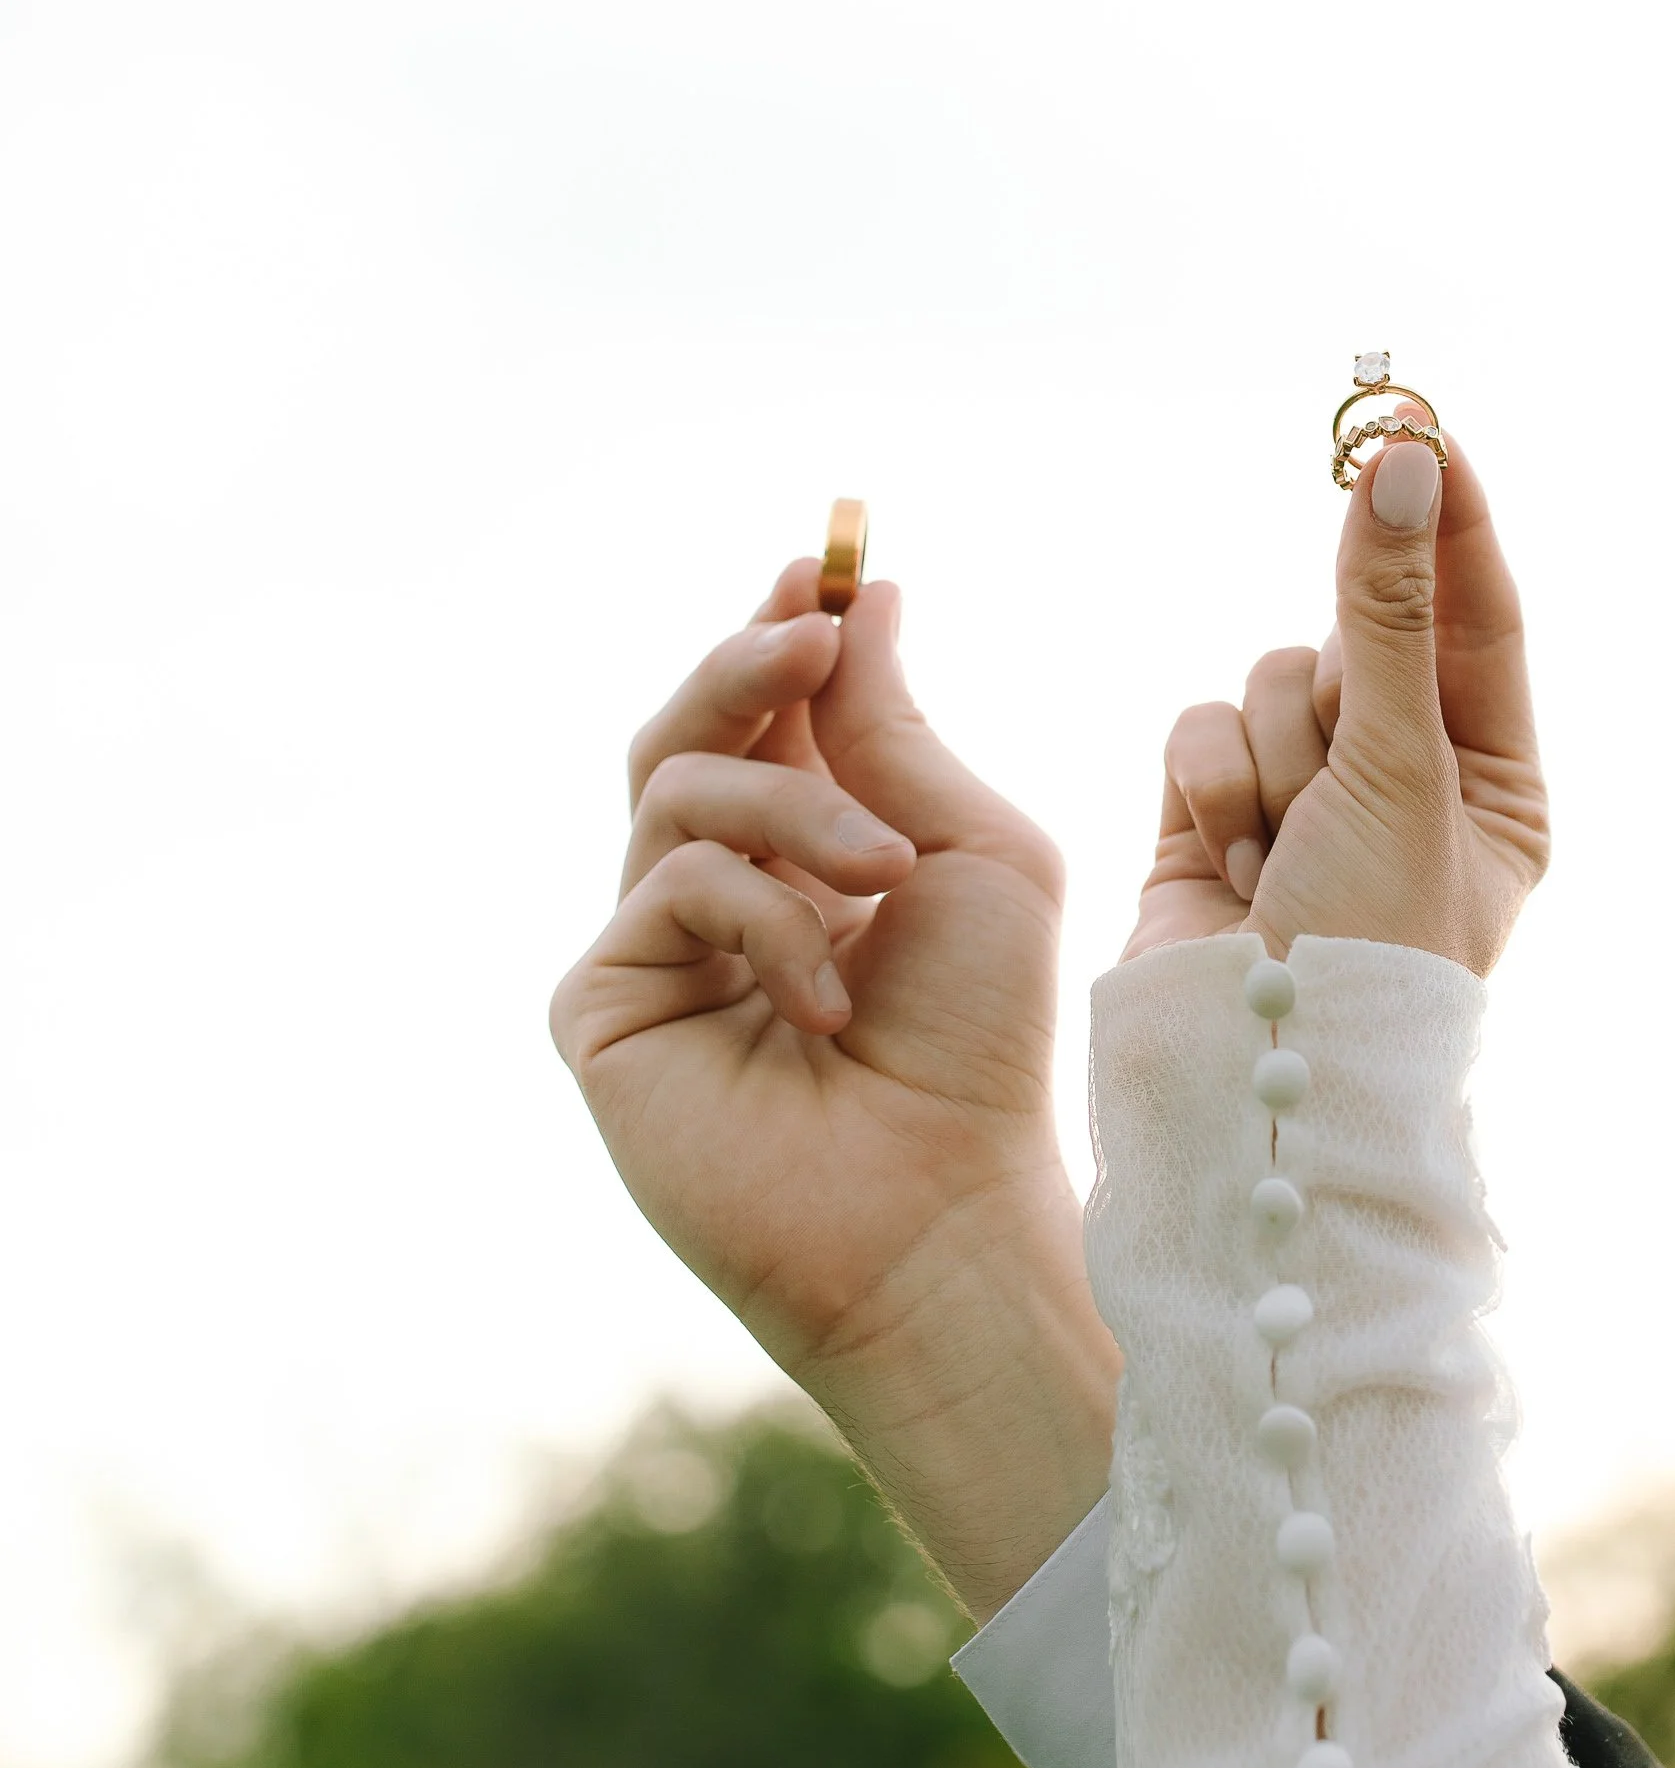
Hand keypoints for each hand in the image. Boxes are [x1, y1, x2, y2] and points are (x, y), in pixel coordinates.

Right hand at [550, 561, 1116, 1618]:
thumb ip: (893, 729)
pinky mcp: (604, 1007)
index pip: (768, 713)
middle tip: (809, 632)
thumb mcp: (967, 854)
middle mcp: (720, 892)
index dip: (784, 631)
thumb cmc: (978, 1043)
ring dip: (794, 809)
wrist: (940, 1204)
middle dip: (750, 664)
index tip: (821, 562)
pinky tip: (829, 997)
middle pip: (689, 729)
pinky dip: (761, 917)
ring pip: (677, 790)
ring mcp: (653, 949)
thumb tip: (855, 596)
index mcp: (808, 850)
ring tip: (886, 874)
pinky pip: (664, 889)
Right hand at [1127, 430, 1549, 972]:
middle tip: (1341, 750)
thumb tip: (1405, 459)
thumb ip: (1388, 611)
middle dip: (1335, 697)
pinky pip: (1198, 729)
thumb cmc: (1369, 942)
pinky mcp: (1210, 817)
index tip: (1417, 421)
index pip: (1477, 617)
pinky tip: (1232, 866)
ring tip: (1287, 856)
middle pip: (1353, 640)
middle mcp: (1402, 784)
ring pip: (1266, 679)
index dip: (1446, 519)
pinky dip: (1210, 786)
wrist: (1254, 1077)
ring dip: (1271, 760)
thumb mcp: (1400, 767)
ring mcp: (1303, 799)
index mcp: (1493, 785)